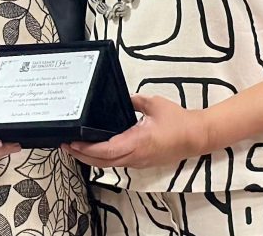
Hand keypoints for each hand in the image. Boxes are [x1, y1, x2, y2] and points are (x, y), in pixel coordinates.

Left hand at [63, 95, 209, 169]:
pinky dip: (103, 158)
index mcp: (136, 142)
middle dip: (81, 156)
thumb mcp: (154, 104)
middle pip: (102, 162)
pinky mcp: (142, 162)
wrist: (196, 137)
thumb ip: (134, 100)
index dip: (86, 149)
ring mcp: (138, 162)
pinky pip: (118, 163)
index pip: (105, 150)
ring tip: (77, 148)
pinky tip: (97, 150)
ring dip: (91, 159)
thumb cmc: (177, 120)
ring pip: (109, 165)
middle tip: (65, 146)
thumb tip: (121, 98)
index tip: (71, 142)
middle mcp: (135, 157)